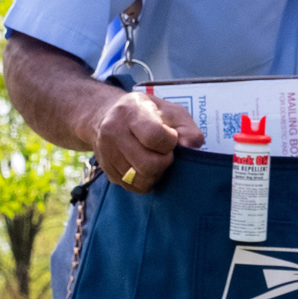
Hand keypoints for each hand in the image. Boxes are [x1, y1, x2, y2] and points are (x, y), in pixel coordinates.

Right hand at [89, 93, 205, 192]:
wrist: (109, 114)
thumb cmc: (148, 113)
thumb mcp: (171, 111)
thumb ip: (187, 128)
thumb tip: (192, 147)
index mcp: (131, 111)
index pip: (154, 137)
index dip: (170, 143)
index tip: (171, 138)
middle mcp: (113, 131)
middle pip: (147, 164)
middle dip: (164, 163)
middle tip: (165, 153)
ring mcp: (106, 152)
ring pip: (139, 180)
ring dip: (155, 175)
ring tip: (156, 161)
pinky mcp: (106, 169)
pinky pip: (131, 187)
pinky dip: (144, 182)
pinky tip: (144, 168)